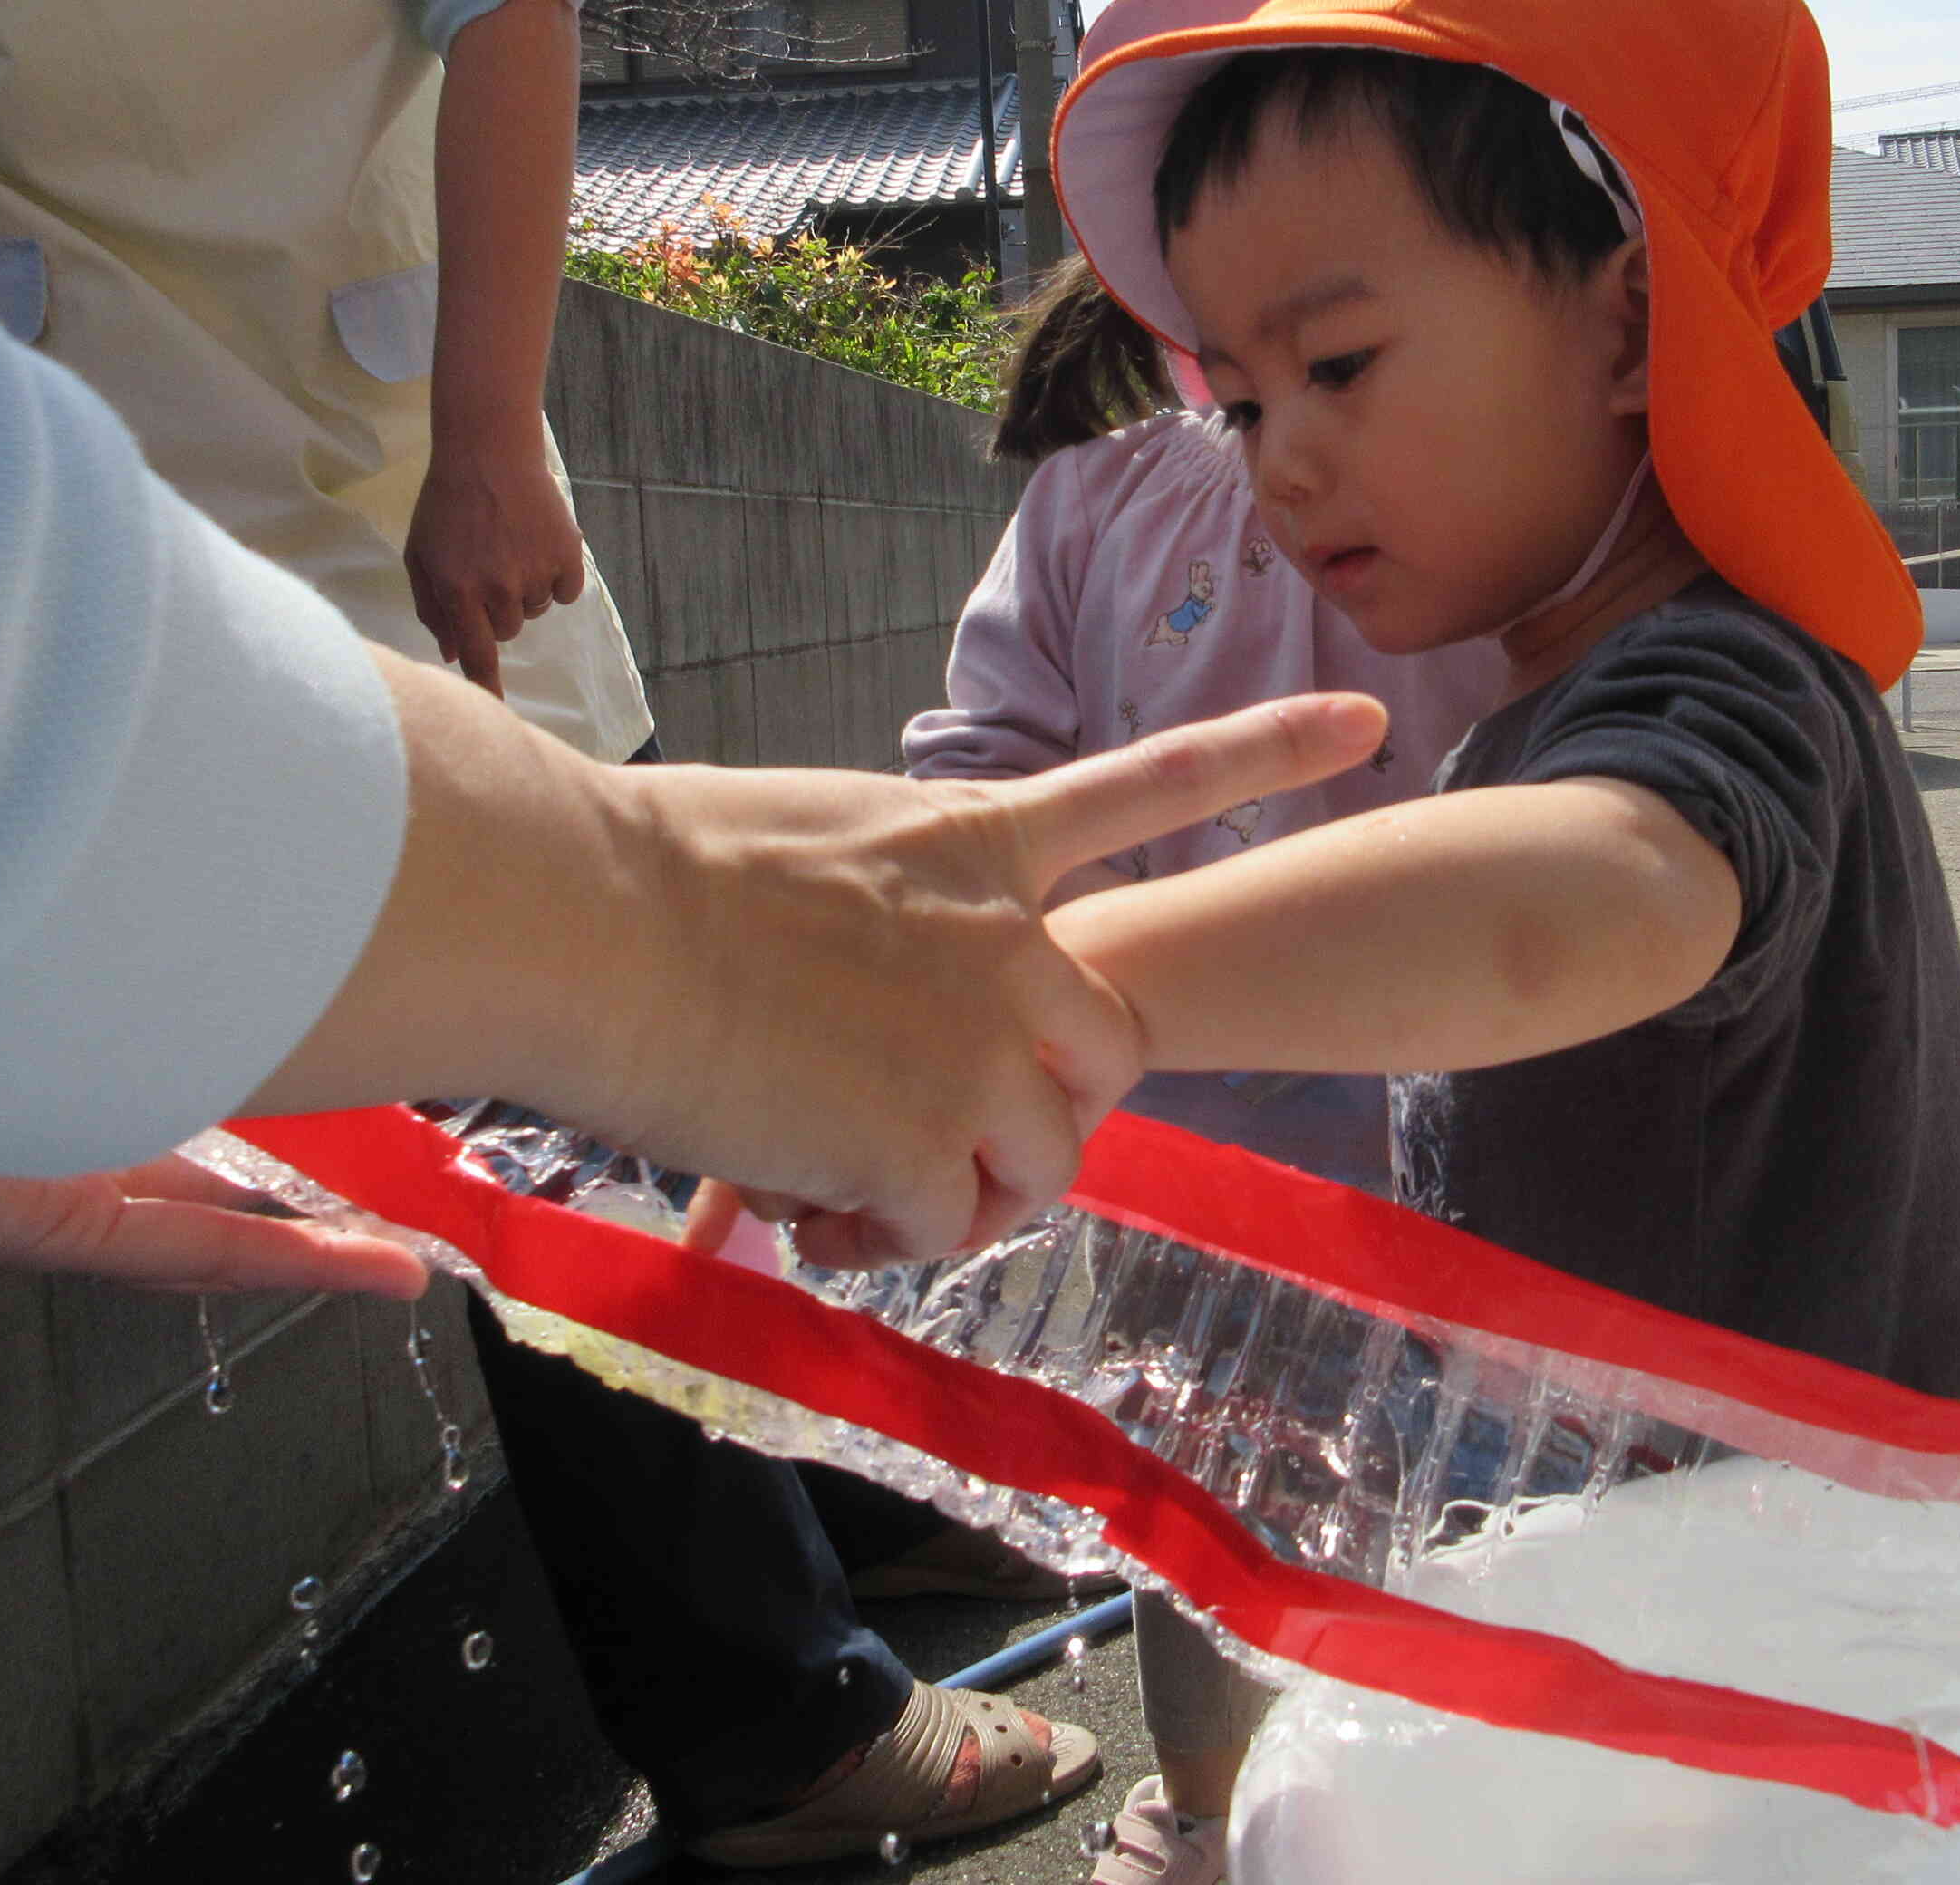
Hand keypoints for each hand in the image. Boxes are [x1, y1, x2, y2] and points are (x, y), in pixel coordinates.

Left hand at [404, 431, 586, 698]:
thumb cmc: (445, 505)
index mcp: (458, 592)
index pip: (479, 657)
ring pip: (537, 610)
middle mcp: (499, 589)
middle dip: (498, 610)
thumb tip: (452, 655)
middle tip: (488, 567)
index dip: (488, 690)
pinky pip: (566, 592)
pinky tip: (538, 545)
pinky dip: (556, 577)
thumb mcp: (420, 555)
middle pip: (509, 631)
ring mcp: (536, 572)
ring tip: (510, 547)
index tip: (496, 718)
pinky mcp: (567, 555)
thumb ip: (431, 608)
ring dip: (525, 590)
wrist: (488, 451)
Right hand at [566, 694, 1389, 1267]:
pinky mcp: (932, 1140)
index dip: (1267, 753)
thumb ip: (882, 910)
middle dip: (1040, 1112)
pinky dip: (882, 1239)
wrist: (588, 923)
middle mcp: (1006, 939)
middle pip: (1102, 1052)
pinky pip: (948, 1228)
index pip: (1153, 784)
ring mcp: (981, 1041)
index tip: (1371, 722)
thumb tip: (856, 988)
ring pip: (1037, 1160)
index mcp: (972, 840)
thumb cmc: (643, 876)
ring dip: (955, 1195)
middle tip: (926, 1141)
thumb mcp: (806, 843)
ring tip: (841, 1183)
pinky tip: (806, 1206)